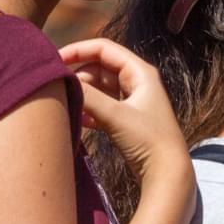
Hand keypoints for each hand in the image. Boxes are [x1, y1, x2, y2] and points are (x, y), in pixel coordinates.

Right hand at [57, 38, 188, 188]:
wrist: (168, 174)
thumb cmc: (148, 140)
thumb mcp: (115, 116)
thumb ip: (88, 97)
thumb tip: (61, 80)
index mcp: (140, 72)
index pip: (104, 48)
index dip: (78, 50)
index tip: (55, 60)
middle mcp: (137, 82)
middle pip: (99, 68)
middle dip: (79, 76)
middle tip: (59, 90)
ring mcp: (133, 102)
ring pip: (100, 88)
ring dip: (84, 94)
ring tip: (66, 104)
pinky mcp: (128, 120)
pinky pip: (103, 107)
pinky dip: (90, 110)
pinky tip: (78, 120)